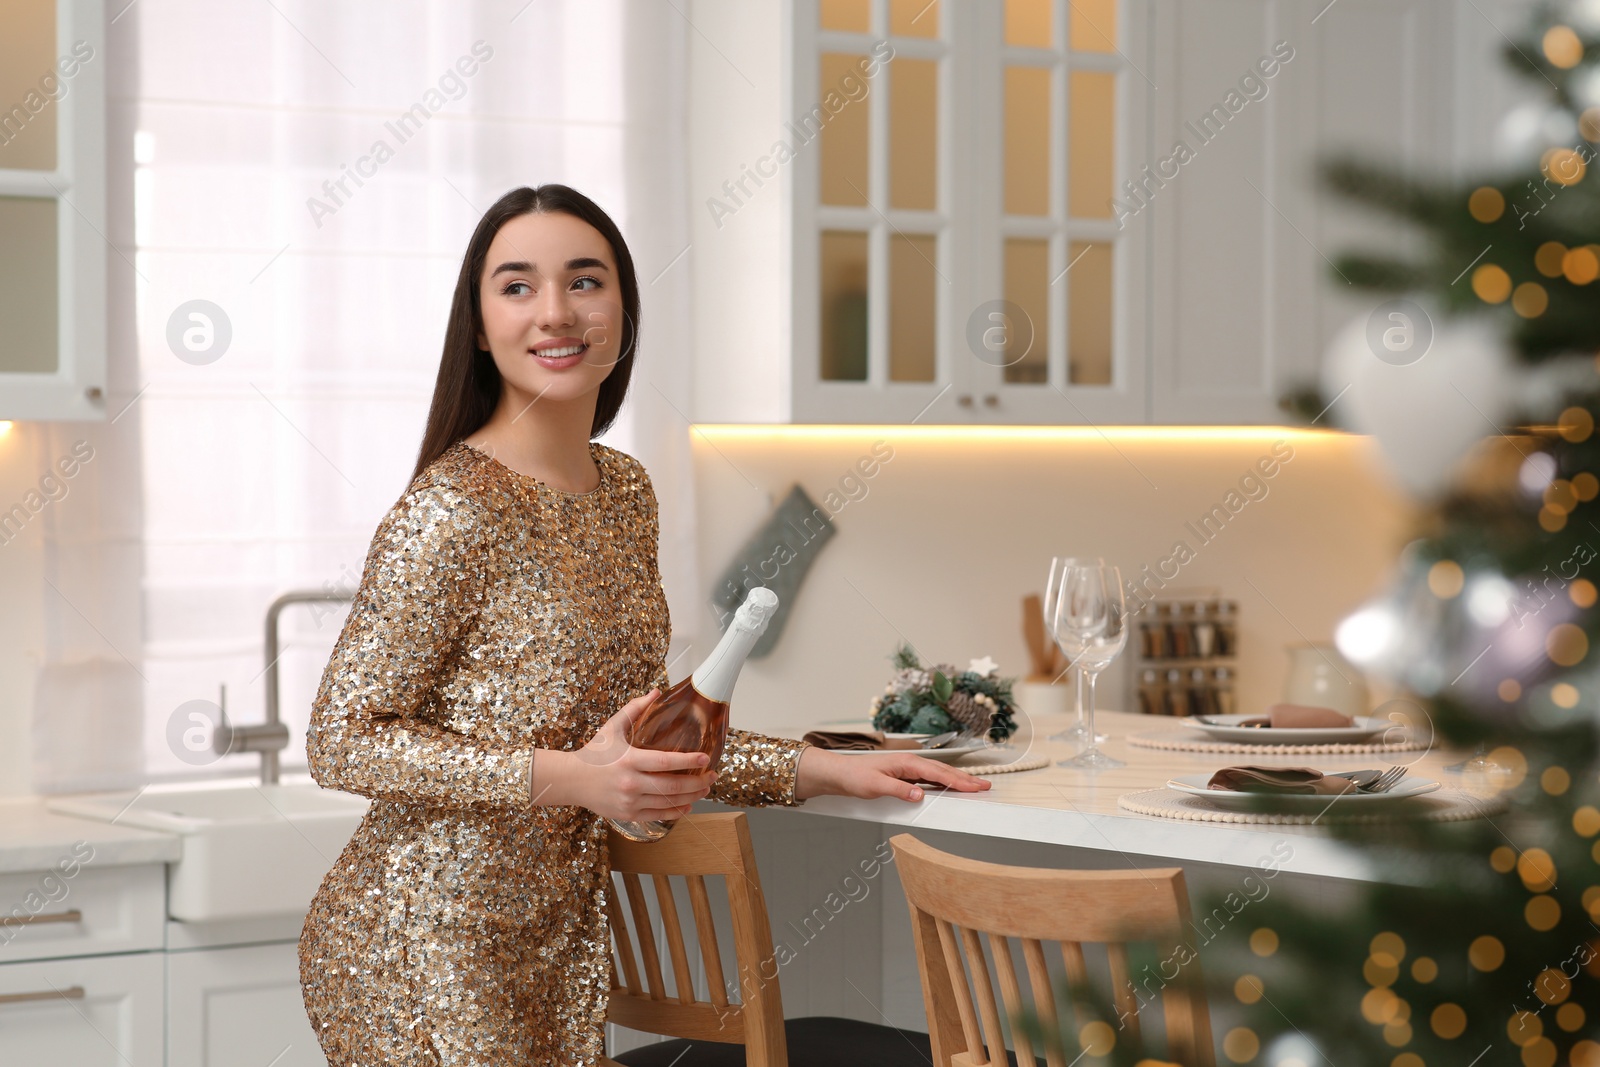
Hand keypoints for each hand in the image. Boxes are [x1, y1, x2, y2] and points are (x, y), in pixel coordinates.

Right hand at [536, 689, 718, 821]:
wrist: (571, 780)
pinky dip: (675, 812)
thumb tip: (656, 692)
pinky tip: (687, 804)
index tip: (706, 758)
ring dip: (691, 797)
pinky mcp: (627, 814)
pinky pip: (657, 816)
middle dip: (697, 782)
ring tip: (705, 788)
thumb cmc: (594, 752)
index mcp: (629, 760)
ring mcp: (629, 801)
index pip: (665, 762)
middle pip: (672, 787)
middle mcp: (630, 783)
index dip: (688, 761)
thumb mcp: (612, 727)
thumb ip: (635, 709)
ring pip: (667, 803)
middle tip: (713, 775)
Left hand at [794, 747, 993, 802]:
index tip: (975, 787)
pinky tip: (949, 787)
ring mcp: (907, 768)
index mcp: (906, 762)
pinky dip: (943, 782)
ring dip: (957, 780)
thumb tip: (920, 795)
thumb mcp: (875, 786)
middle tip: (986, 785)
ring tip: (975, 785)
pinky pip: (929, 778)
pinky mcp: (903, 775)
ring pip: (938, 774)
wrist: (838, 773)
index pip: (937, 773)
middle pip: (943, 771)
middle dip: (965, 779)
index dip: (958, 781)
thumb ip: (899, 790)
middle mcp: (909, 762)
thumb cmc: (854, 777)